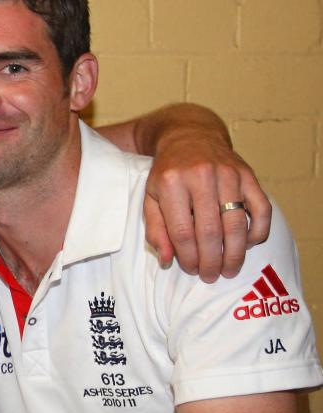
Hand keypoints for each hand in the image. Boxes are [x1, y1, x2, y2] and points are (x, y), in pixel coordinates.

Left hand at [144, 129, 269, 282]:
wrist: (190, 137)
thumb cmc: (167, 173)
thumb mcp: (151, 197)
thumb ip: (156, 230)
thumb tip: (167, 261)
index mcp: (171, 183)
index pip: (182, 232)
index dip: (188, 257)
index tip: (191, 269)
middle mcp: (201, 176)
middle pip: (210, 231)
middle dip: (212, 260)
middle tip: (212, 276)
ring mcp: (228, 174)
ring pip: (237, 223)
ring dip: (235, 253)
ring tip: (229, 269)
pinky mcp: (248, 174)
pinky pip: (261, 209)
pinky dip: (258, 231)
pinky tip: (248, 245)